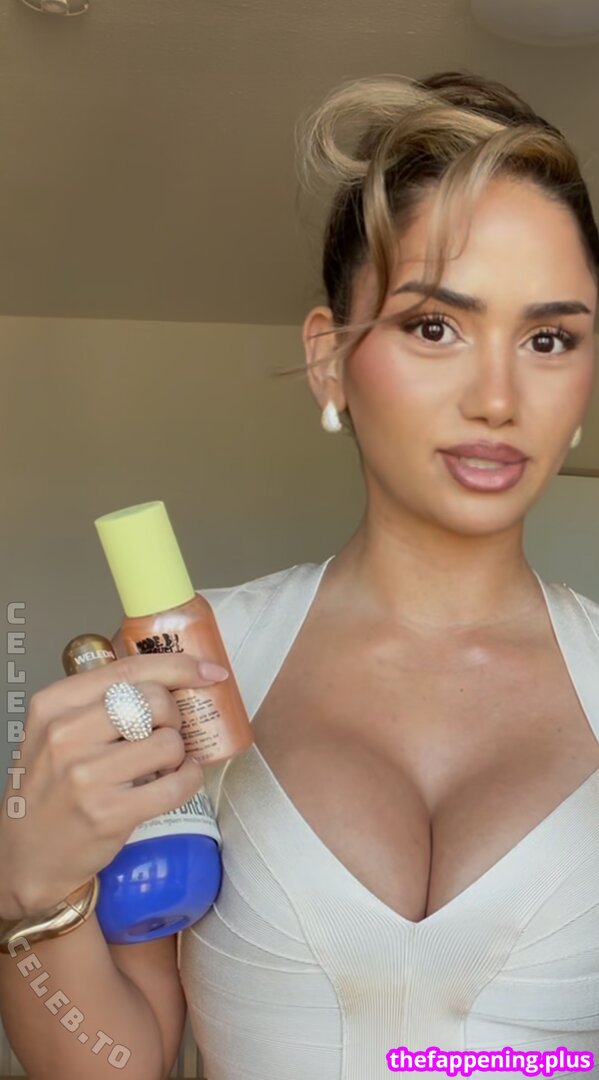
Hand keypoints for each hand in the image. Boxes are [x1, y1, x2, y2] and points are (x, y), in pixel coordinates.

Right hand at [0, 653, 225, 917]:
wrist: (26, 855)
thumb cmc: (51, 786)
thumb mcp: (57, 731)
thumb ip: (101, 701)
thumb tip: (174, 678)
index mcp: (55, 704)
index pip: (130, 668)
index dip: (180, 666)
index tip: (210, 671)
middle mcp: (66, 734)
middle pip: (155, 700)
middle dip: (175, 716)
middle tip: (167, 732)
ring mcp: (87, 775)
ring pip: (169, 742)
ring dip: (178, 752)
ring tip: (162, 763)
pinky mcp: (110, 813)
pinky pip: (176, 784)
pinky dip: (190, 778)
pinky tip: (180, 778)